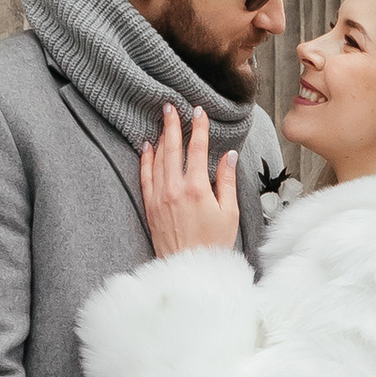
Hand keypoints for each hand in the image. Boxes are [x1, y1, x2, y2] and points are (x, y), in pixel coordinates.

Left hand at [140, 104, 239, 258]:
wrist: (191, 270)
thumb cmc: (215, 244)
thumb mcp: (230, 213)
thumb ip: (227, 181)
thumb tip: (228, 156)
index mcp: (197, 188)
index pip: (197, 149)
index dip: (198, 128)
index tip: (199, 112)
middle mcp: (174, 189)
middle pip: (173, 148)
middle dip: (173, 125)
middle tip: (171, 106)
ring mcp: (159, 198)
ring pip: (157, 159)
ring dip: (160, 138)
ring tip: (162, 120)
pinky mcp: (150, 208)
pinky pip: (145, 177)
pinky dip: (145, 159)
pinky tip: (147, 146)